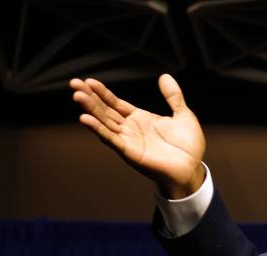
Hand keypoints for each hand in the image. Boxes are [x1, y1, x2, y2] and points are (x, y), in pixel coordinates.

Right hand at [70, 74, 206, 198]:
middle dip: (90, 97)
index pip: (115, 103)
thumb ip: (173, 96)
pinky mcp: (130, 152)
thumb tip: (164, 76)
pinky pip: (111, 139)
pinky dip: (98, 129)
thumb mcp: (182, 115)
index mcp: (139, 118)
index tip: (88, 81)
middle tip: (73, 84)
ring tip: (77, 96)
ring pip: (105, 122)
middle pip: (105, 110)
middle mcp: (130, 129)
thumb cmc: (188, 146)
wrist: (192, 168)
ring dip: (91, 110)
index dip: (102, 92)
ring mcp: (128, 140)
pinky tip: (85, 119)